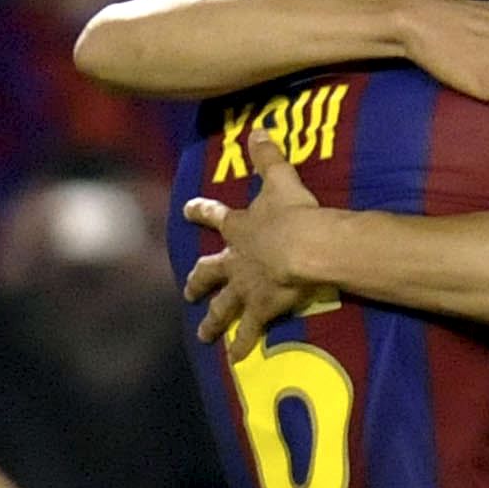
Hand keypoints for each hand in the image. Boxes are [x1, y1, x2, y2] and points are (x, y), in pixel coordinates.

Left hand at [183, 131, 326, 349]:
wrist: (301, 248)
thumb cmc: (292, 212)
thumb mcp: (279, 178)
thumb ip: (267, 155)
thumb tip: (257, 128)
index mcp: (239, 228)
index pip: (215, 216)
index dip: (201, 211)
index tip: (187, 209)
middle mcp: (235, 261)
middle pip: (210, 271)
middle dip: (198, 280)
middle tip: (187, 290)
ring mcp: (246, 288)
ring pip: (223, 307)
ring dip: (213, 321)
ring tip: (203, 335)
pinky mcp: (261, 309)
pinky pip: (251, 331)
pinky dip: (244, 345)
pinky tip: (236, 359)